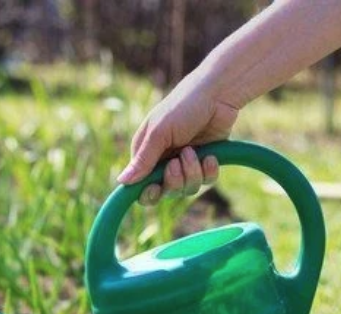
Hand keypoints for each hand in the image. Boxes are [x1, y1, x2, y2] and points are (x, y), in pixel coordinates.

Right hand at [117, 74, 239, 204]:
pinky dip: (209, 171)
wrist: (219, 94)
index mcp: (146, 154)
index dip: (147, 192)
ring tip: (194, 151)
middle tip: (177, 162)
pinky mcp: (206, 162)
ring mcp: (186, 163)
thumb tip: (121, 182)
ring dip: (192, 172)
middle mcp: (164, 162)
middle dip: (173, 181)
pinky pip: (206, 181)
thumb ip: (143, 160)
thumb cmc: (183, 107)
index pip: (140, 186)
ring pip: (186, 189)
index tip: (155, 188)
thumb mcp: (159, 133)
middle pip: (165, 192)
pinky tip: (210, 156)